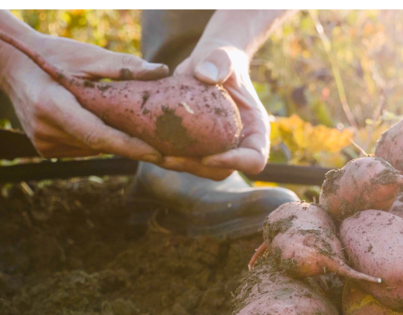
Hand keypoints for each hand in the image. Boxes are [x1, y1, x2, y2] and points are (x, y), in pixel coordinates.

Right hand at [0, 30, 168, 162]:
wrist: (14, 66)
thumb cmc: (54, 56)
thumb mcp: (87, 56)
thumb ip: (123, 66)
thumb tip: (161, 71)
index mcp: (54, 108)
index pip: (99, 136)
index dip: (131, 147)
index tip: (160, 154)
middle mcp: (46, 132)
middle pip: (101, 145)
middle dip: (133, 143)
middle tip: (167, 143)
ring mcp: (45, 144)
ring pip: (95, 149)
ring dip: (116, 140)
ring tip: (140, 128)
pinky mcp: (46, 150)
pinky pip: (85, 148)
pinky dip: (100, 139)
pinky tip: (108, 125)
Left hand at [161, 38, 269, 180]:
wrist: (207, 64)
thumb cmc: (222, 59)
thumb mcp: (223, 57)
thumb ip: (220, 62)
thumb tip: (206, 75)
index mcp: (255, 129)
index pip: (254, 159)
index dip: (235, 163)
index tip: (208, 156)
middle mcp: (239, 144)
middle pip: (224, 170)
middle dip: (198, 167)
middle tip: (170, 158)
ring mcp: (218, 148)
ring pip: (202, 170)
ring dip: (179, 166)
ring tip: (155, 154)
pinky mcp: (198, 146)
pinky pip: (186, 158)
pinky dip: (167, 155)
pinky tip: (146, 145)